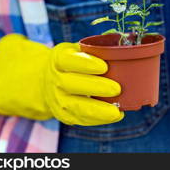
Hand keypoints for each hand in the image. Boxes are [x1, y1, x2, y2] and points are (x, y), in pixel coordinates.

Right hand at [0, 34, 123, 125]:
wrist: (48, 81)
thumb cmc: (73, 62)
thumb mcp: (78, 50)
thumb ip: (95, 50)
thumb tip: (121, 49)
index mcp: (59, 58)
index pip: (70, 60)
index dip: (86, 63)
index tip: (104, 66)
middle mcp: (55, 79)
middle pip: (72, 84)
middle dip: (95, 87)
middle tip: (117, 88)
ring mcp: (57, 99)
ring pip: (75, 106)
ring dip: (97, 110)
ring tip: (116, 111)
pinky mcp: (64, 114)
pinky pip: (80, 119)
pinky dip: (98, 119)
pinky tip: (115, 115)